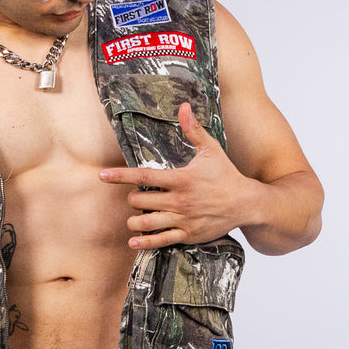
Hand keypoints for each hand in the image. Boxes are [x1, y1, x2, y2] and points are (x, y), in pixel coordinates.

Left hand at [99, 102, 264, 248]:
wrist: (245, 203)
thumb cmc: (226, 174)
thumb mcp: (211, 150)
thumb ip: (193, 130)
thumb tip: (183, 107)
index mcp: (181, 179)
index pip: (144, 176)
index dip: (121, 176)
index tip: (103, 175)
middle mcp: (179, 200)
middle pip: (140, 201)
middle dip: (133, 198)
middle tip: (136, 197)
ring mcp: (183, 219)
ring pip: (147, 222)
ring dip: (135, 221)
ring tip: (134, 218)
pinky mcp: (187, 234)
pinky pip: (161, 240)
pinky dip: (145, 242)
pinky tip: (133, 241)